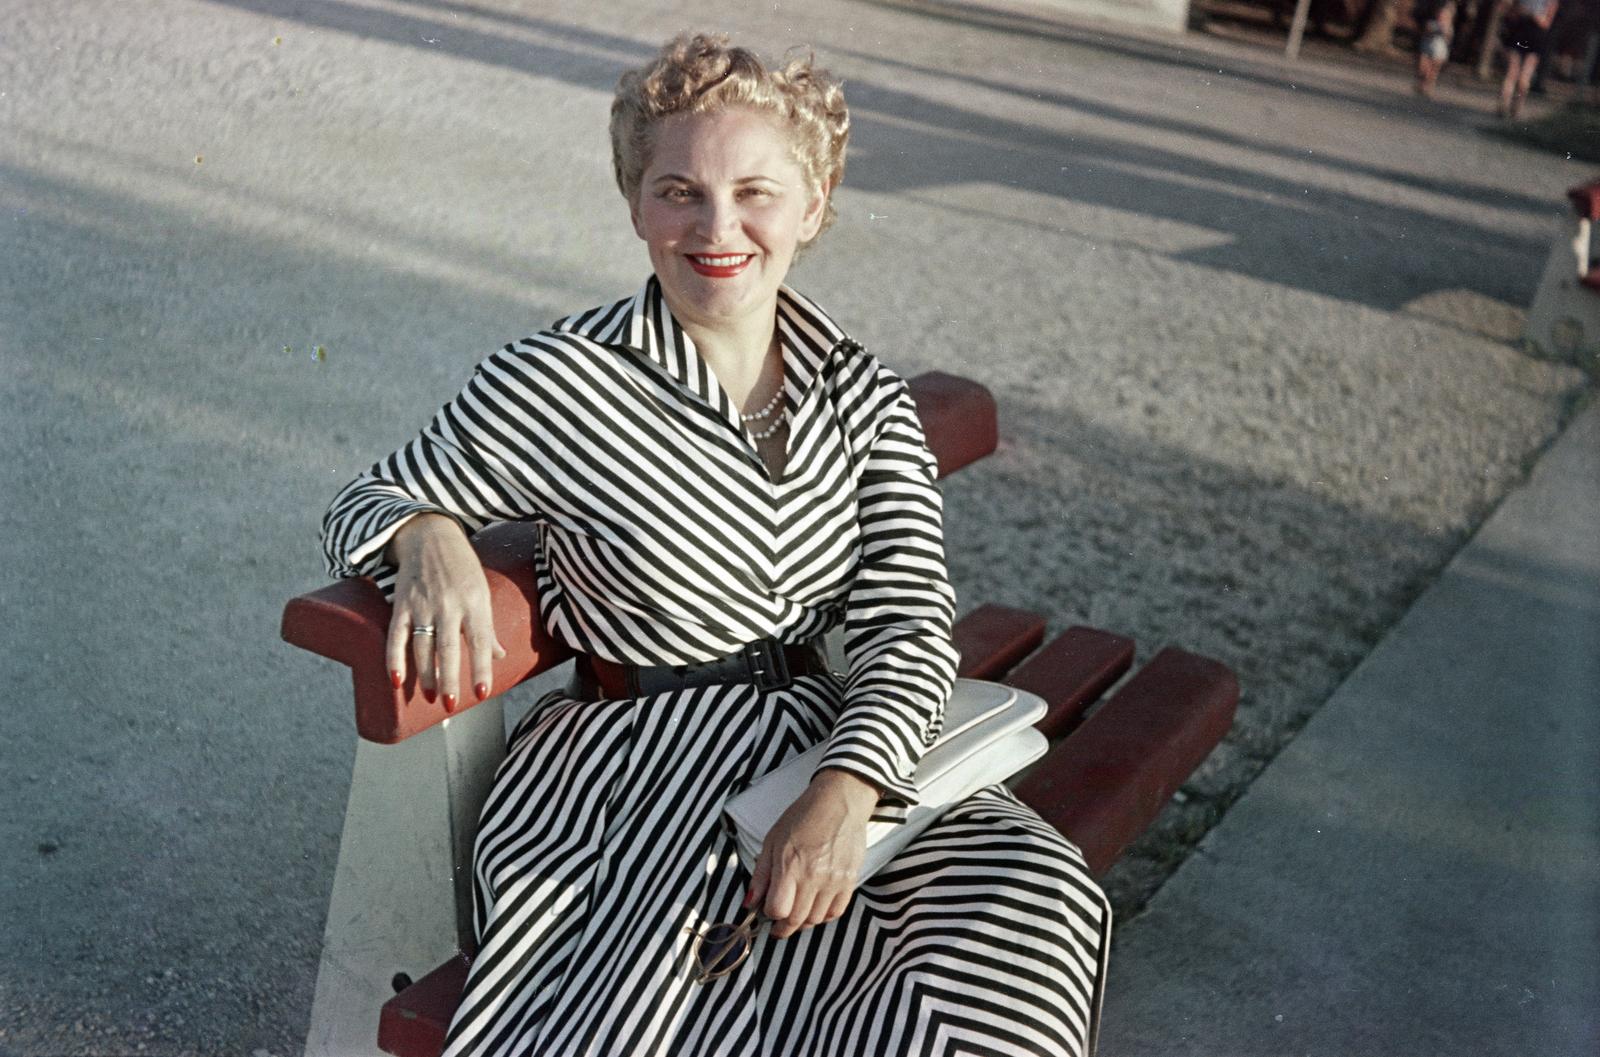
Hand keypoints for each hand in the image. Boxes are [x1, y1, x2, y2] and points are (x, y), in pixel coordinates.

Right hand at [384, 513, 505, 710]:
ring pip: (423, 646)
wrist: (429, 534)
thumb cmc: (462, 567)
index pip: (481, 641)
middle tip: (451, 704)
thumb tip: (499, 656)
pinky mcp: (401, 604)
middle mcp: (449, 604)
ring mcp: (423, 604)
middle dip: (450, 678)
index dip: (481, 668)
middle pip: (449, 647)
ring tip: (431, 696)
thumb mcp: (482, 591)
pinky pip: (396, 636)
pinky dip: (394, 659)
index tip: (483, 693)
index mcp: (475, 601)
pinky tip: (397, 681)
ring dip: (426, 675)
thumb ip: (487, 626)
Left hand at [745, 769, 879, 938]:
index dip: (768, 915)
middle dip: (783, 927)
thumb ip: (761, 875)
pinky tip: (815, 908)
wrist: (840, 802)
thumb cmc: (803, 817)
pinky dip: (823, 916)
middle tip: (778, 926)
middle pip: (796, 920)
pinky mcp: (850, 880)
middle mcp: (813, 877)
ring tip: (796, 914)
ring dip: (803, 923)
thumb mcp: (773, 840)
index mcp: (790, 865)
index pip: (777, 909)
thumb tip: (750, 903)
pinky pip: (836, 912)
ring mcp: (834, 881)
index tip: (767, 912)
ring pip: (816, 920)